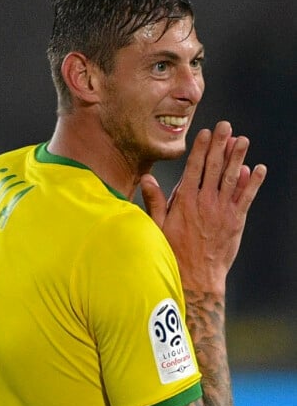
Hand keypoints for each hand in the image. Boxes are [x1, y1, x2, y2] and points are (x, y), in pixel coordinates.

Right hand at [140, 121, 266, 291]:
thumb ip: (155, 201)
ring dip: (238, 158)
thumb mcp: (157, 227)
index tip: (206, 133)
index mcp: (185, 202)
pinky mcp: (236, 221)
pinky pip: (247, 197)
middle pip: (214, 167)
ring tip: (243, 140)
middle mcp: (205, 202)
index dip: (201, 148)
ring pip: (232, 178)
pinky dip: (253, 183)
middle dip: (221, 145)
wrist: (197, 278)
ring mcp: (222, 211)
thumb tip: (147, 179)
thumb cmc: (174, 253)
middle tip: (227, 127)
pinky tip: (257, 169)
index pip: (194, 168)